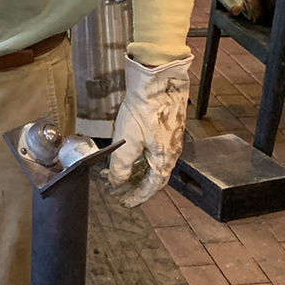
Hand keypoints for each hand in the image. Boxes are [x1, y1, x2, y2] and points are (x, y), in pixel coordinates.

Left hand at [104, 55, 191, 207]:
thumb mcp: (127, 143)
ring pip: (150, 162)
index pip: (151, 187)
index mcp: (164, 159)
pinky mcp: (163, 126)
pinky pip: (150, 149)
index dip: (137, 197)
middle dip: (133, 185)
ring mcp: (168, 138)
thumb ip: (121, 167)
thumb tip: (116, 184)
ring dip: (133, 170)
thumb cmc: (145, 110)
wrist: (157, 81)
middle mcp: (170, 151)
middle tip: (117, 189)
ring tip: (114, 172)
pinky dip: (137, 156)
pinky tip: (125, 152)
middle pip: (151, 176)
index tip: (124, 202)